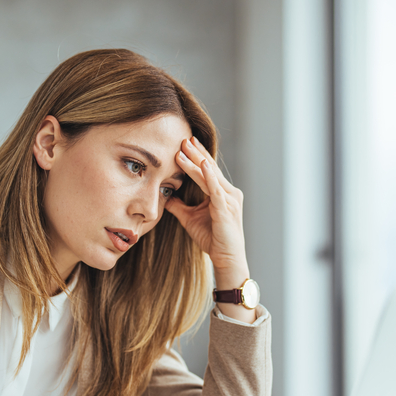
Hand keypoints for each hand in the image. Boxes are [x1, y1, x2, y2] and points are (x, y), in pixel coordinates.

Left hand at [166, 137, 248, 282]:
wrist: (226, 258)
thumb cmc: (212, 239)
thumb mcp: (190, 219)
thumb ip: (179, 206)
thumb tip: (166, 196)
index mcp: (222, 193)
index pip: (208, 170)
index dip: (197, 156)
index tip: (185, 142)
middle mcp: (229, 193)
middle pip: (210, 168)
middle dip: (196, 153)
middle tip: (183, 138)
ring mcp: (229, 200)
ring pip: (210, 176)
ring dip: (196, 161)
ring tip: (184, 148)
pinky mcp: (226, 209)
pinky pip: (216, 189)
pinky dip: (209, 176)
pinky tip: (203, 164)